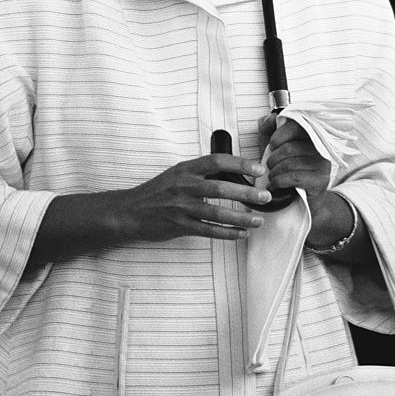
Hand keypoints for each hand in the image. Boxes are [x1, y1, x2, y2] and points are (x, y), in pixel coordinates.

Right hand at [116, 153, 272, 242]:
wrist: (129, 211)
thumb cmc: (157, 191)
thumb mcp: (178, 173)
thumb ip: (202, 172)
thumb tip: (233, 173)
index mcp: (186, 169)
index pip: (217, 161)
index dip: (240, 164)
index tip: (259, 169)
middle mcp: (184, 186)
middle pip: (221, 188)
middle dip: (247, 193)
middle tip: (265, 197)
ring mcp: (181, 207)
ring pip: (217, 213)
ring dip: (241, 217)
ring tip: (258, 220)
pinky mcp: (178, 225)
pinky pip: (207, 230)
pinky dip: (226, 233)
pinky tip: (240, 234)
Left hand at [258, 113, 330, 196]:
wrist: (299, 197)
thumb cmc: (287, 168)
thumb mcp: (273, 146)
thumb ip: (268, 128)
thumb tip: (271, 117)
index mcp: (312, 135)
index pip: (297, 126)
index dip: (280, 135)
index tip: (272, 144)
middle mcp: (320, 147)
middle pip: (289, 148)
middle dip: (273, 158)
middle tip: (269, 165)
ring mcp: (323, 164)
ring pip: (290, 164)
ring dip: (274, 172)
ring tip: (272, 176)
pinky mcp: (320, 180)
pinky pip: (294, 178)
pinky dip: (279, 181)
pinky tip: (274, 184)